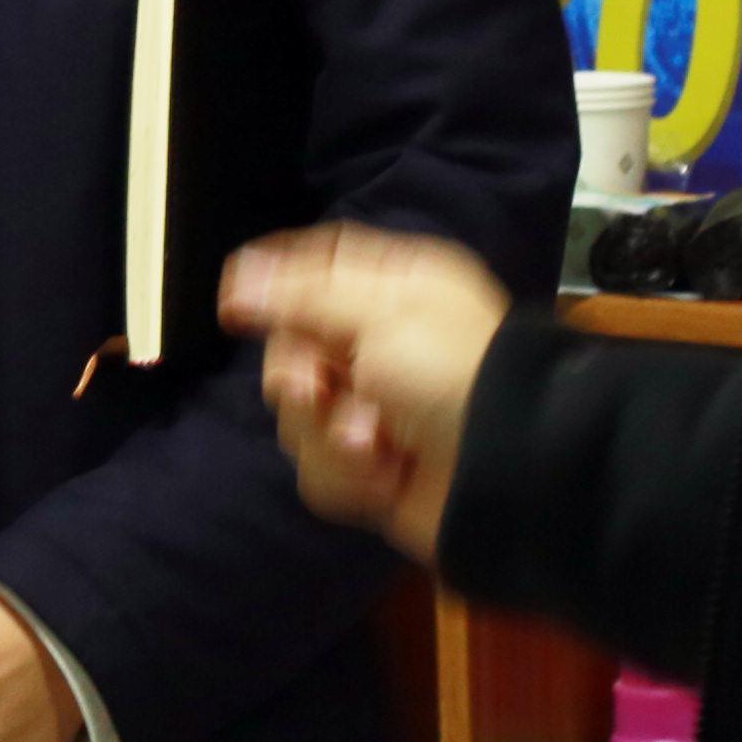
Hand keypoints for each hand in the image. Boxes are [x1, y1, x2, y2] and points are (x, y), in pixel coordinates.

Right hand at [220, 223, 510, 562]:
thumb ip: (304, 295)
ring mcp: (371, 408)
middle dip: (297, 376)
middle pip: (290, 347)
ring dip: (327, 434)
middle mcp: (378, 343)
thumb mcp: (381, 316)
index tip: (234, 301)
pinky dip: (347, 475)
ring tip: (373, 442)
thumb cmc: (451, 373)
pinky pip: (318, 469)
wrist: (508, 471)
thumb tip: (239, 276)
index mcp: (392, 289)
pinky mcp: (368, 468)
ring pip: (296, 415)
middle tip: (316, 389)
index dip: (275, 280)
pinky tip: (384, 474)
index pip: (319, 266)